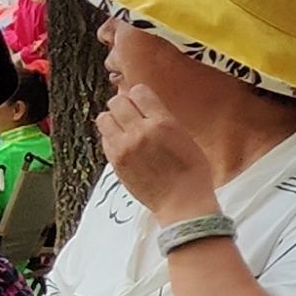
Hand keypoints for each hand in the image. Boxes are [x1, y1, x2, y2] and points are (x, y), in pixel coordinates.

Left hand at [97, 84, 222, 222]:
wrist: (183, 203)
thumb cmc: (192, 173)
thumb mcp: (186, 138)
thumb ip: (164, 121)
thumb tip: (145, 108)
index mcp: (163, 122)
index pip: (139, 91)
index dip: (139, 95)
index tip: (141, 102)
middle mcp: (141, 131)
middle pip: (117, 101)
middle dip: (123, 105)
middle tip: (130, 114)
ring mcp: (125, 147)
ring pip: (104, 117)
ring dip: (112, 120)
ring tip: (123, 129)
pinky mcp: (115, 161)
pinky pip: (104, 138)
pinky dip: (111, 138)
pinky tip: (123, 145)